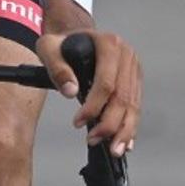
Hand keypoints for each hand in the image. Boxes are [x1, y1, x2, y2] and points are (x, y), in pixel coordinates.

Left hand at [36, 0, 141, 158]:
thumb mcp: (49, 48)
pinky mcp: (135, 79)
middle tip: (94, 139)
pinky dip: (130, 125)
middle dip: (110, 124)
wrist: (75, 35)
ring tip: (114, 149)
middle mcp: (127, 54)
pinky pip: (136, 105)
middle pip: (123, 97)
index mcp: (109, 43)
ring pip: (133, 104)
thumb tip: (70, 91)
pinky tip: (125, 141)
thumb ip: (56, 67)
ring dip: (124, 130)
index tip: (78, 122)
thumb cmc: (62, 42)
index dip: (94, 106)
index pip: (106, 82)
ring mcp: (134, 67)